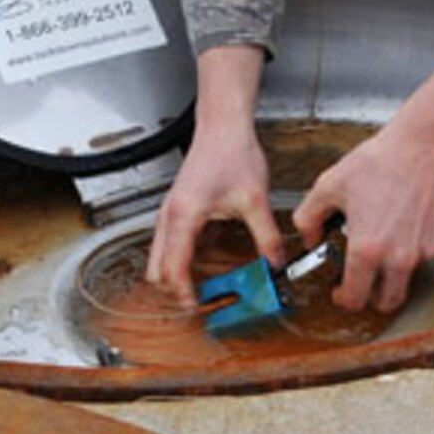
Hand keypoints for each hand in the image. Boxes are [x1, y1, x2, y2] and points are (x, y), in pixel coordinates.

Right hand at [145, 47, 283, 303]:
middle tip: (201, 301)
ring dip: (177, 273)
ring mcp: (170, 212)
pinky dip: (183, 257)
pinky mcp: (177, 209)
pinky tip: (211, 256)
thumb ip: (266, 236)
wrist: (222, 126)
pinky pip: (171, 243)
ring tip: (205, 285)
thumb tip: (275, 263)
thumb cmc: (231, 153)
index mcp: (184, 217)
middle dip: (175, 288)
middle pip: (158, 268)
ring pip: (161, 256)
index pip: (174, 269)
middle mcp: (170, 216)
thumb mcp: (255, 200)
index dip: (184, 293)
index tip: (198, 307)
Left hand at [294, 62, 433, 312]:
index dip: (343, 300)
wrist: (426, 144)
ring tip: (381, 245)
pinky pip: (422, 256)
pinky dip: (410, 250)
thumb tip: (310, 237)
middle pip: (386, 302)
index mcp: (367, 250)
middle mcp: (398, 257)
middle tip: (363, 282)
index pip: (354, 298)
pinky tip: (401, 225)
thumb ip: (309, 217)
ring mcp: (423, 251)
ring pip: (406, 279)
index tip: (341, 291)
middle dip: (371, 298)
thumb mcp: (330, 185)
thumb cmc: (383, 160)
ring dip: (392, 274)